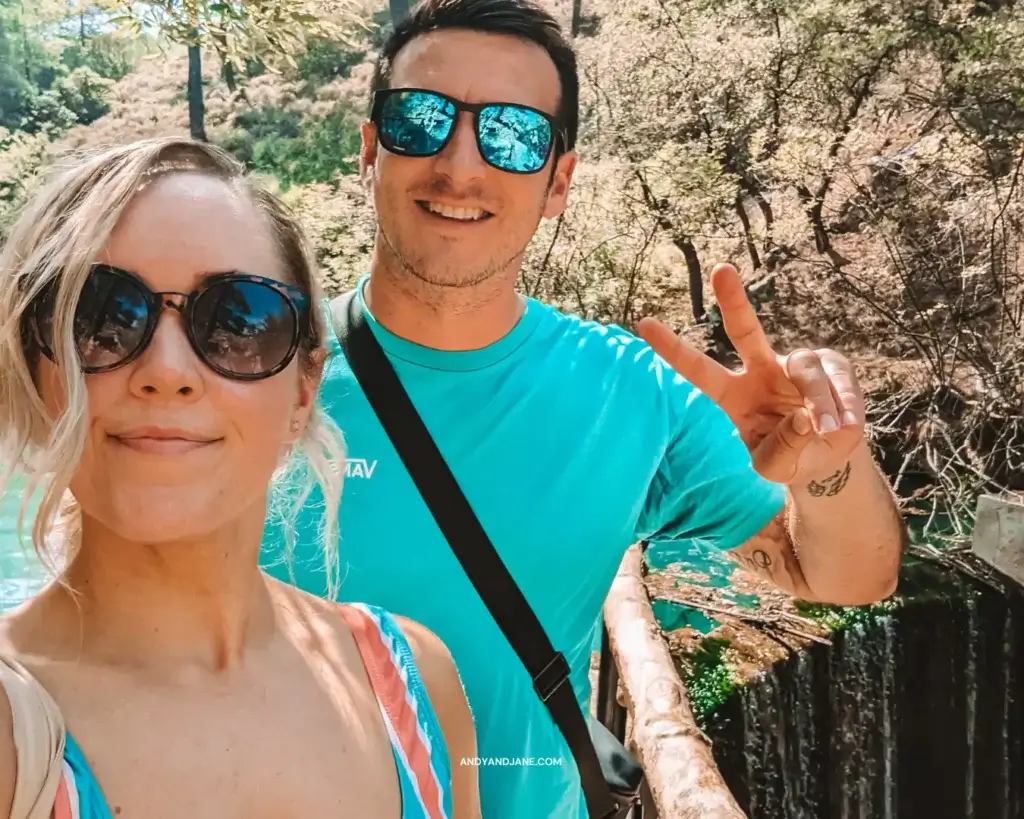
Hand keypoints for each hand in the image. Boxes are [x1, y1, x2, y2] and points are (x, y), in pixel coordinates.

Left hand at [638, 263, 865, 485]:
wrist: (827, 458)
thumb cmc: (788, 458)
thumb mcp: (776, 468)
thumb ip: (783, 449)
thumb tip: (804, 418)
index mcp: (732, 396)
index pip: (698, 370)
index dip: (672, 349)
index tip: (643, 324)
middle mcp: (759, 372)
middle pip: (745, 330)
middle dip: (734, 300)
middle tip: (720, 269)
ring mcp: (794, 365)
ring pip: (804, 369)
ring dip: (818, 402)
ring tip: (826, 429)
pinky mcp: (831, 365)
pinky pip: (836, 379)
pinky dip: (843, 405)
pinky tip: (843, 424)